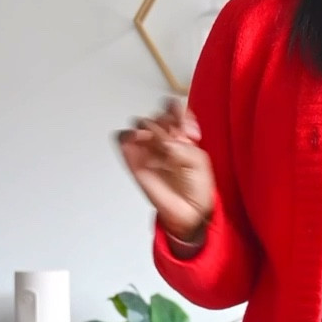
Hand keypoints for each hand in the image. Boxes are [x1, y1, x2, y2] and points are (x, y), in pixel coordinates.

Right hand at [115, 99, 216, 242]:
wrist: (188, 212)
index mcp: (180, 134)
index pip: (173, 109)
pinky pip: (122, 139)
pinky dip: (127, 135)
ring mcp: (147, 148)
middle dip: (165, 123)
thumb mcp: (199, 161)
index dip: (178, 112)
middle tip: (175, 140)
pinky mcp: (133, 160)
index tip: (187, 130)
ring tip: (159, 143)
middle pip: (156, 115)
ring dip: (148, 127)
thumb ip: (182, 147)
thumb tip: (164, 141)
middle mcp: (162, 138)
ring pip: (139, 123)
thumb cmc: (197, 187)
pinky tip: (140, 141)